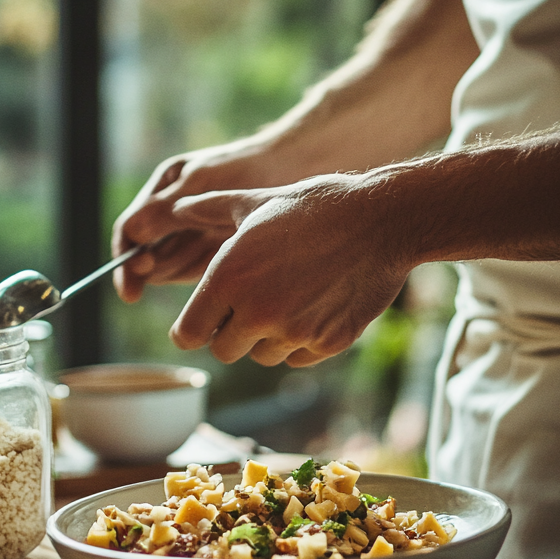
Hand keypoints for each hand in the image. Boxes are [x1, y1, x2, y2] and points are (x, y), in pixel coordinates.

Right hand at [111, 139, 283, 302]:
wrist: (294, 166)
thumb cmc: (248, 167)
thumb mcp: (204, 183)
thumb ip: (166, 208)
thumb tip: (131, 233)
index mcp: (163, 191)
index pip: (130, 230)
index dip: (126, 258)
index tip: (133, 281)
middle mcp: (173, 214)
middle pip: (146, 254)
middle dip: (146, 272)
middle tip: (148, 289)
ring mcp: (193, 235)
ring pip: (168, 268)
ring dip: (173, 277)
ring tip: (191, 282)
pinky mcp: (214, 254)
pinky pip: (194, 275)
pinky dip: (196, 284)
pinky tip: (211, 286)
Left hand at [167, 175, 412, 366]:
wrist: (383, 221)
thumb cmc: (315, 206)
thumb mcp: (257, 201)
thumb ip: (209, 208)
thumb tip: (175, 207)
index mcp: (229, 277)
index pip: (187, 334)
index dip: (190, 329)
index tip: (200, 322)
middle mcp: (257, 311)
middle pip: (222, 350)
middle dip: (229, 331)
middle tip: (247, 303)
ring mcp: (295, 332)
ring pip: (260, 355)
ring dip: (265, 336)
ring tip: (286, 297)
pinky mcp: (328, 344)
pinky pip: (296, 357)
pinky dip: (298, 341)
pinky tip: (312, 306)